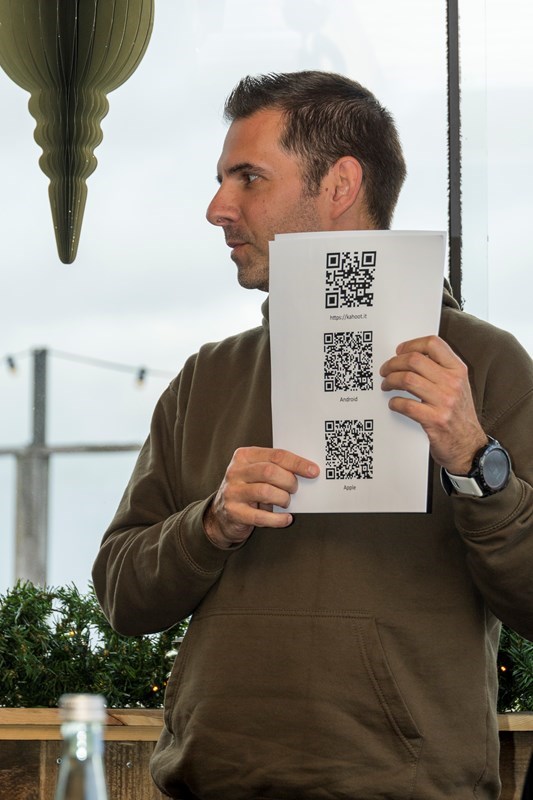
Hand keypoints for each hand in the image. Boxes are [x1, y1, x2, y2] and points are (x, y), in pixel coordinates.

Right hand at [204, 447, 318, 548]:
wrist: (222, 513)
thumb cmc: (247, 489)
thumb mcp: (257, 472)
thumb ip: (275, 467)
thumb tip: (306, 471)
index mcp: (244, 456)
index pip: (275, 455)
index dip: (297, 463)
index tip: (313, 471)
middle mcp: (236, 471)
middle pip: (270, 471)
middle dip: (289, 482)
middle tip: (295, 489)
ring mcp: (232, 492)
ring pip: (266, 492)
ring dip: (283, 499)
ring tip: (285, 502)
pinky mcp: (233, 512)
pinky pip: (261, 516)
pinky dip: (278, 519)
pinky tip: (286, 519)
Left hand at [379, 335, 487, 472]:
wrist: (469, 445)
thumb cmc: (459, 414)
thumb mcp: (458, 386)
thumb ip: (441, 369)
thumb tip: (410, 356)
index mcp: (458, 370)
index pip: (433, 344)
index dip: (411, 344)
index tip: (399, 351)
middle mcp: (452, 383)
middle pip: (415, 360)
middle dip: (394, 363)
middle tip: (385, 370)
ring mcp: (444, 402)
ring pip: (407, 379)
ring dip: (390, 381)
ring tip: (386, 385)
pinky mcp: (434, 420)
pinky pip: (406, 405)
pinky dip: (395, 403)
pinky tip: (394, 404)